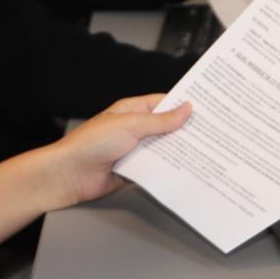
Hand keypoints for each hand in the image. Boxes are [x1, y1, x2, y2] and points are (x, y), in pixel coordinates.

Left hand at [42, 95, 191, 208]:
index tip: (205, 108)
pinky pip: (156, 169)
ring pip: (163, 149)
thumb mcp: (130, 125)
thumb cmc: (90, 143)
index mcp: (133, 110)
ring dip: (178, 152)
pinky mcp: (134, 171)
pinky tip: (184, 171)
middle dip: (185, 131)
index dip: (184, 105)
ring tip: (204, 153)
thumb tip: (185, 109)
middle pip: (167, 128)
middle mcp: (135, 129)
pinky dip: (168, 170)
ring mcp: (134, 150)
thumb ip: (160, 121)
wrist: (69, 174)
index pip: (164, 104)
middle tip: (211, 133)